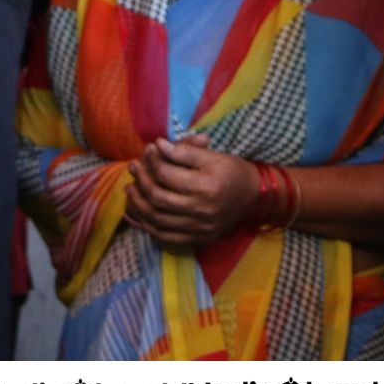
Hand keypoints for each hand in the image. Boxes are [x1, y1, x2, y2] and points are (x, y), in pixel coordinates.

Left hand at [125, 135, 258, 249]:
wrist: (254, 198)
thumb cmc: (233, 171)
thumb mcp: (214, 156)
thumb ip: (186, 150)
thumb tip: (158, 145)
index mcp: (205, 186)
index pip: (167, 175)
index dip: (153, 160)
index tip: (148, 148)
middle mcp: (200, 210)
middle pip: (158, 198)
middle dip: (141, 180)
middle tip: (133, 166)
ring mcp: (197, 228)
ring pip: (156, 219)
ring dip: (138, 204)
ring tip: (130, 188)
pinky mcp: (196, 239)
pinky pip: (165, 237)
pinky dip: (147, 226)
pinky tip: (138, 213)